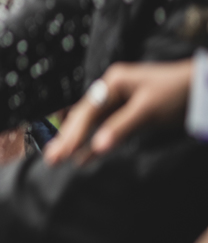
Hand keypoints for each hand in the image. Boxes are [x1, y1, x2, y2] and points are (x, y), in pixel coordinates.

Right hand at [45, 60, 192, 165]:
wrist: (205, 89)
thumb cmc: (178, 93)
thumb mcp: (147, 110)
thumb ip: (120, 128)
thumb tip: (97, 148)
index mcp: (113, 82)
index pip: (87, 112)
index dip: (73, 133)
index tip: (60, 153)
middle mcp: (112, 90)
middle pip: (85, 117)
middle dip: (68, 138)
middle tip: (51, 159)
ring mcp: (120, 102)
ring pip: (93, 125)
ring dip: (78, 142)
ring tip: (58, 160)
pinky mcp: (129, 114)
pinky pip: (106, 130)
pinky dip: (95, 143)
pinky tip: (83, 157)